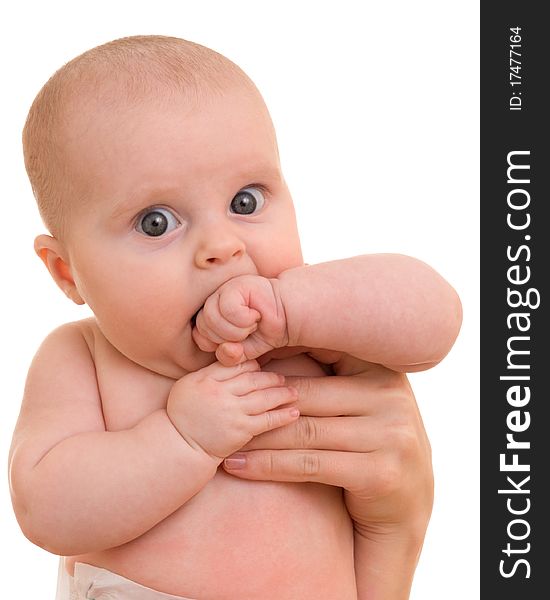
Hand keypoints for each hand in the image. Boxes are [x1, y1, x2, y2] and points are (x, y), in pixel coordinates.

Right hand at [166, 360, 298, 461]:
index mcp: (206, 379)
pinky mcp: (241, 431)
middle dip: (272, 378)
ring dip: (282, 394)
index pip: (237, 366)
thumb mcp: (188, 385)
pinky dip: (282, 416)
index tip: (262, 369)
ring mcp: (232, 412)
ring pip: (264, 397)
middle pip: (253, 379)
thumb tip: (234, 359)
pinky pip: (267, 420)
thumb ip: (209, 372)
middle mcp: (220, 393)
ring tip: (293, 392)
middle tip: (282, 379)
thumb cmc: (182, 414)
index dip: (253, 366)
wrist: (179, 446)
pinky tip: (294, 412)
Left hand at [192, 275, 288, 365]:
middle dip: (227, 338)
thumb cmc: (266, 331)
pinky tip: (256, 314)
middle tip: (248, 332)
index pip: (199, 336)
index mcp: (211, 315)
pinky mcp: (235, 285)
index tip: (239, 342)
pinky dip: (243, 318)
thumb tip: (224, 349)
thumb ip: (228, 356)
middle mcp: (214, 301)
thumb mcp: (245, 352)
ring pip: (212, 317)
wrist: (289, 315)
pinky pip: (227, 308)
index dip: (217, 345)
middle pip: (203, 327)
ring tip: (252, 324)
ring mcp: (223, 291)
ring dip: (235, 329)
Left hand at [223, 363, 432, 596]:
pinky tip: (240, 466)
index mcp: (383, 372)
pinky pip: (310, 464)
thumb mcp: (362, 404)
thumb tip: (268, 352)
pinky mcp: (379, 473)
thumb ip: (333, 380)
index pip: (324, 351)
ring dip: (257, 436)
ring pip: (304, 430)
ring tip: (223, 439)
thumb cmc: (371, 446)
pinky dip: (269, 465)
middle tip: (221, 404)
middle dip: (259, 402)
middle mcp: (391, 398)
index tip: (238, 358)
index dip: (279, 352)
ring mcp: (390, 436)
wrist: (407, 506)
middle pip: (306, 395)